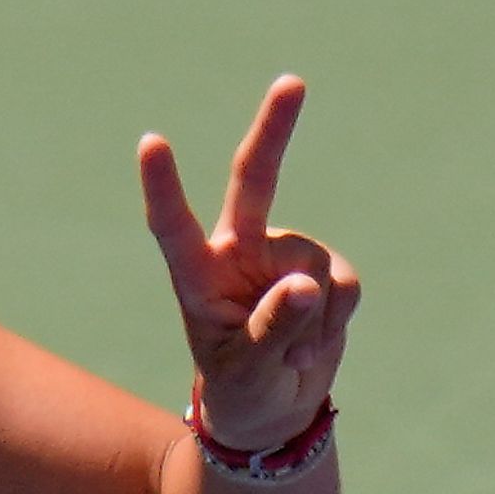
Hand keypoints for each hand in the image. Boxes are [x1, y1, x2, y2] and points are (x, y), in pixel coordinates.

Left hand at [138, 75, 361, 448]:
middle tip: (293, 82)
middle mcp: (240, 253)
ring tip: (288, 353)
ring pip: (316, 275)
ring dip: (313, 325)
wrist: (274, 411)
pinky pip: (344, 289)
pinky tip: (313, 342)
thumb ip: (271, 332)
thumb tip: (305, 285)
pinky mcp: (323, 269)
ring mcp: (284, 256)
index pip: (173, 227)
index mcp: (198, 276)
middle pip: (255, 183)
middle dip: (274, 131)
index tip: (151, 142)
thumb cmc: (240, 392)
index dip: (164, 186)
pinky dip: (335, 324)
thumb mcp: (246, 374)